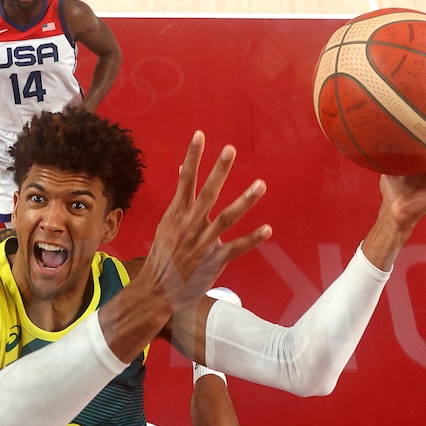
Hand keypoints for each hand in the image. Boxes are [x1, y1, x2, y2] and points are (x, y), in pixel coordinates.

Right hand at [143, 131, 271, 311]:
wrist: (157, 290)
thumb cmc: (162, 256)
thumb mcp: (166, 224)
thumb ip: (179, 198)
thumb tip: (181, 171)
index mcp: (177, 215)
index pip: (185, 180)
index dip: (192, 157)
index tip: (199, 136)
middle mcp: (190, 225)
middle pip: (207, 193)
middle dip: (218, 171)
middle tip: (230, 150)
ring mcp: (203, 242)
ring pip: (227, 218)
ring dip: (244, 201)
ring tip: (260, 185)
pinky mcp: (215, 260)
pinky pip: (237, 247)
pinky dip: (252, 239)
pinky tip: (267, 229)